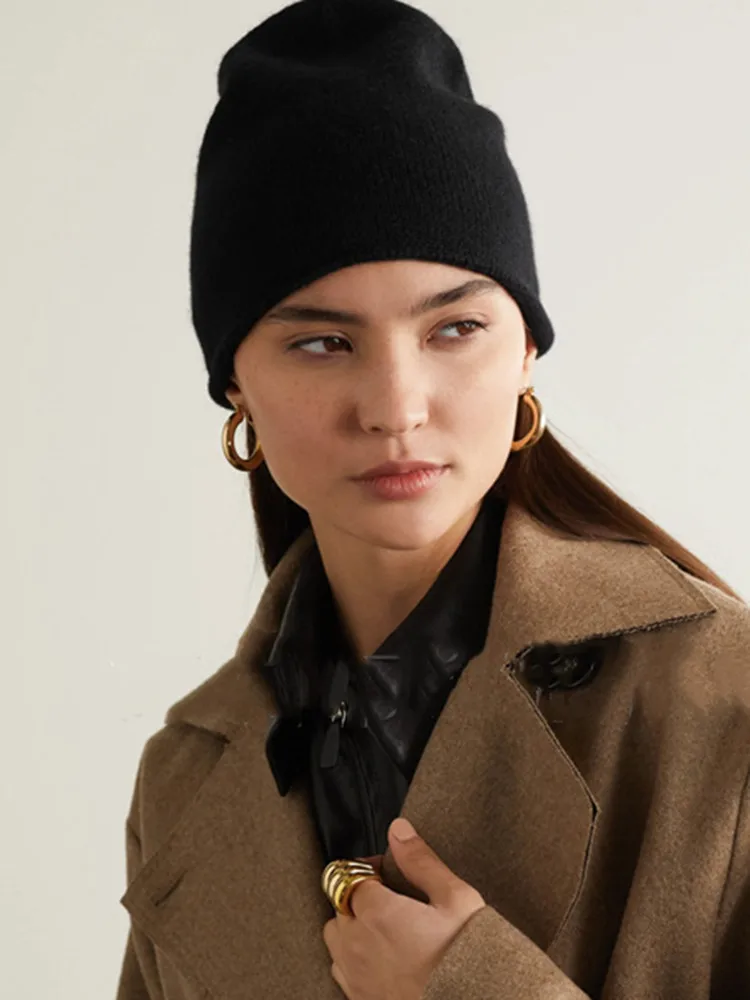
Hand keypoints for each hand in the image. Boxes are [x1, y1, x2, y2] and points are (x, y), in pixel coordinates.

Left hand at [322, 818, 485, 999]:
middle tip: (389, 901)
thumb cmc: (467, 956)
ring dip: (350, 928)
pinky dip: (352, 960)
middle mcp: (356, 944)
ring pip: (335, 939)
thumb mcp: (455, 899)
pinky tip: (380, 960)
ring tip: (383, 931)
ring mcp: (355, 976)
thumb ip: (421, 861)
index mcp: (377, 912)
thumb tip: (398, 829)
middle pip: (339, 904)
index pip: (351, 874)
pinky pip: (340, 971)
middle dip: (358, 897)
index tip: (387, 873)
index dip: (369, 869)